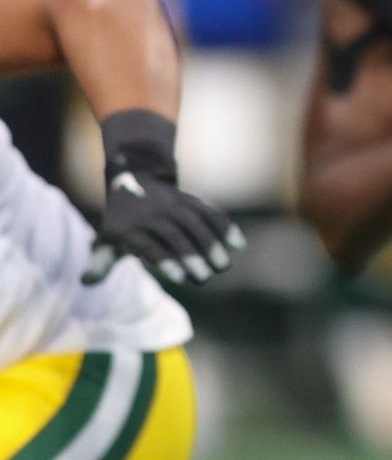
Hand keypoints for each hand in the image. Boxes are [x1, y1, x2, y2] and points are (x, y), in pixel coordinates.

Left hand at [82, 110, 244, 285]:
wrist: (135, 178)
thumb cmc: (121, 222)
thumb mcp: (106, 240)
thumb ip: (100, 263)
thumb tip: (85, 281)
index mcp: (129, 227)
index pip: (149, 245)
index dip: (165, 260)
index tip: (180, 278)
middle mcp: (152, 213)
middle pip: (174, 234)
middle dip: (191, 255)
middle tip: (205, 277)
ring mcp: (174, 204)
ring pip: (195, 222)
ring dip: (212, 243)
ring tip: (223, 265)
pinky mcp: (192, 199)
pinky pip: (211, 211)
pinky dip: (225, 226)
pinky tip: (238, 245)